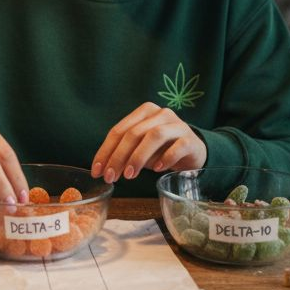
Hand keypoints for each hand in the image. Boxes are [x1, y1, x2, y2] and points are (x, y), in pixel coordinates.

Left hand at [90, 102, 206, 182]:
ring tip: (129, 175)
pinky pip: (177, 147)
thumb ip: (124, 154)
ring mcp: (177, 125)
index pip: (119, 130)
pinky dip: (166, 158)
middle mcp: (160, 114)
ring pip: (154, 136)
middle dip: (119, 156)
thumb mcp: (139, 149)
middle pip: (134, 133)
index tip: (97, 171)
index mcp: (143, 112)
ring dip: (138, 157)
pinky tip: (157, 169)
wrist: (192, 151)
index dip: (105, 151)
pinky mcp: (190, 139)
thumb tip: (104, 169)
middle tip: (111, 177)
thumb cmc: (161, 149)